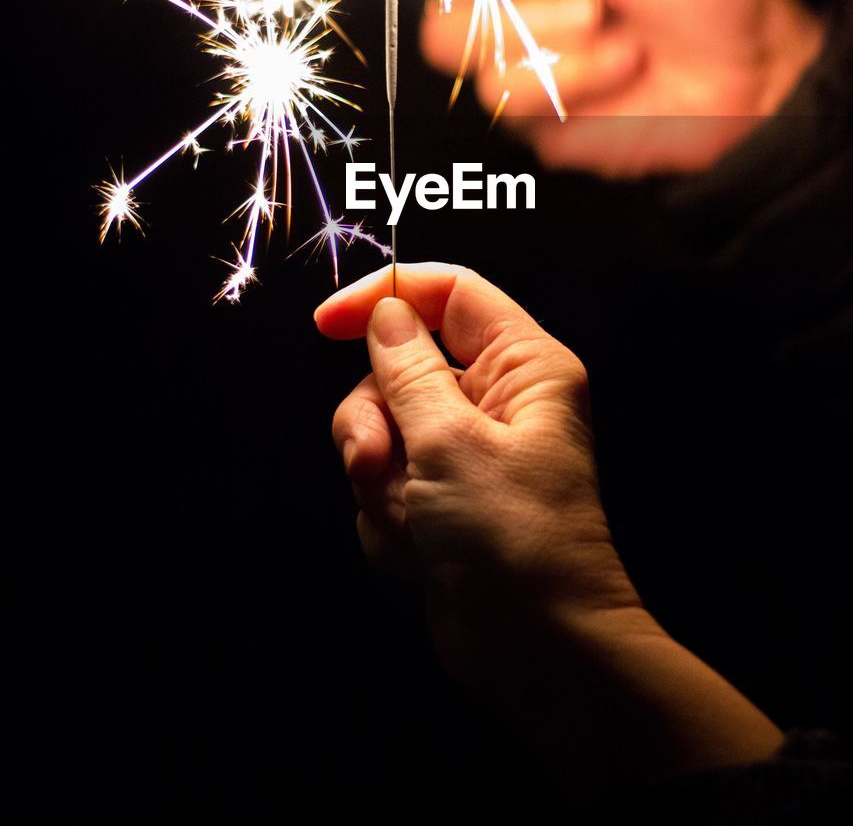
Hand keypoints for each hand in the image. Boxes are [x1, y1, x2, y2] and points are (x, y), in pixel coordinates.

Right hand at [317, 263, 781, 792]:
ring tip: (412, 522)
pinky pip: (384, 485)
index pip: (449, 293)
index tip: (326, 323)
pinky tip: (420, 555)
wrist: (541, 654)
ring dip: (380, 481)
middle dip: (375, 421)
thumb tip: (384, 313)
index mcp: (521, 366)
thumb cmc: (515, 539)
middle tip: (378, 463)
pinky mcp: (441, 503)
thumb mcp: (451, 442)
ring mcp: (464, 455)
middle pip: (398, 367)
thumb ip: (407, 370)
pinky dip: (388, 520)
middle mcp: (494, 402)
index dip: (386, 296)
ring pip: (382, 431)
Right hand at [420, 0, 824, 174]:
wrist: (755, 65)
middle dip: (504, 3)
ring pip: (463, 57)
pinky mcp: (539, 121)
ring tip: (617, 37)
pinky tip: (623, 68)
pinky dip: (572, 77)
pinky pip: (507, 99)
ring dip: (549, 39)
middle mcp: (520, 11)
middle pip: (439, 14)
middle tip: (582, 2)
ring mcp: (526, 68)